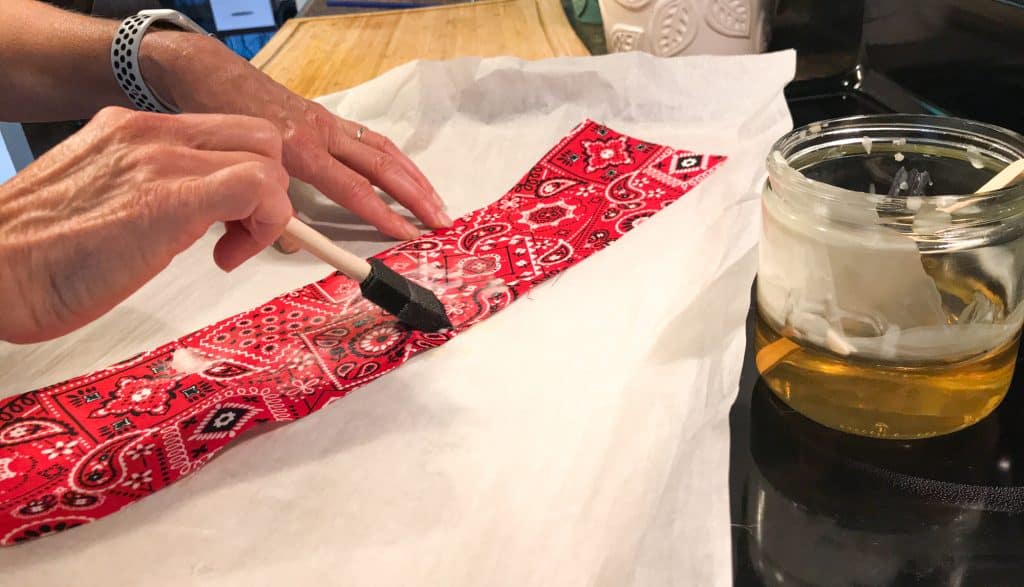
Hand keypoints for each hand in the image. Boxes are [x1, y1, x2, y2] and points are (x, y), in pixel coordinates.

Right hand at [0, 107, 292, 342]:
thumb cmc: (38, 254)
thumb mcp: (102, 197)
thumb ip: (148, 187)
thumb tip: (193, 211)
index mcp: (132, 130)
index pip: (226, 131)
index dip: (249, 174)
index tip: (239, 216)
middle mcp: (150, 133)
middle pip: (257, 136)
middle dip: (268, 187)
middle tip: (244, 231)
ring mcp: (162, 160)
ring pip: (267, 160)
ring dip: (267, 211)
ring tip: (230, 248)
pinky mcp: (172, 198)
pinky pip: (258, 188)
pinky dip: (264, 224)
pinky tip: (227, 257)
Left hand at [142, 31, 450, 241]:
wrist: (208, 74)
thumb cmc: (217, 120)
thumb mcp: (234, 168)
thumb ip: (263, 207)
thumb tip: (295, 244)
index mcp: (297, 147)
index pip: (353, 188)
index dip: (383, 214)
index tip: (407, 234)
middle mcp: (320, 132)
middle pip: (381, 166)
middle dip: (415, 196)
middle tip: (441, 221)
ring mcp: (327, 122)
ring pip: (383, 150)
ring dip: (414, 178)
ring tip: (438, 203)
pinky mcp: (328, 118)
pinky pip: (371, 140)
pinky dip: (396, 160)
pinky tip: (409, 177)